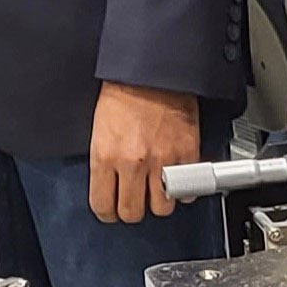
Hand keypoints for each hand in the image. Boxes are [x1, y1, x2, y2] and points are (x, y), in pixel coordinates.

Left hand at [89, 81, 200, 223]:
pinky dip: (183, 189)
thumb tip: (106, 184)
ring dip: (159, 201)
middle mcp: (133, 163)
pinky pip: (188, 191)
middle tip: (133, 201)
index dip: (106, 211)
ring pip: (163, 208)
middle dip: (131, 210)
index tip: (109, 210)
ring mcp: (162, 162)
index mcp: (105, 156)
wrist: (152, 73)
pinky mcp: (187, 156)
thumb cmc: (123, 93)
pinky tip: (175, 179)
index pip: (103, 204)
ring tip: (155, 189)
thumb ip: (104, 160)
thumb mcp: (99, 129)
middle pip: (133, 213)